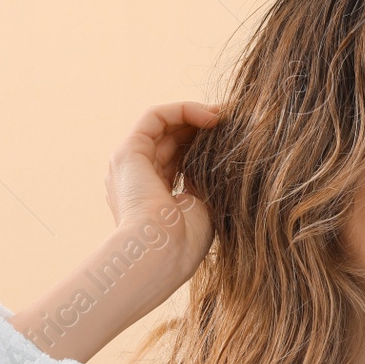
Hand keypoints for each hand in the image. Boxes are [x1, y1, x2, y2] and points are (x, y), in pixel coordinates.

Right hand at [104, 101, 220, 287]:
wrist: (160, 253)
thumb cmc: (184, 242)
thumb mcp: (203, 207)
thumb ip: (206, 182)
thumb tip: (221, 160)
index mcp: (154, 197)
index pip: (181, 160)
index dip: (206, 145)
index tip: (235, 139)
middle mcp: (137, 178)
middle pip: (172, 140)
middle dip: (203, 128)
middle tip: (235, 121)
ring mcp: (130, 164)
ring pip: (164, 125)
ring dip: (196, 115)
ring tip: (226, 116)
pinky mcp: (128, 151)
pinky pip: (155, 116)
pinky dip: (183, 110)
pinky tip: (211, 117)